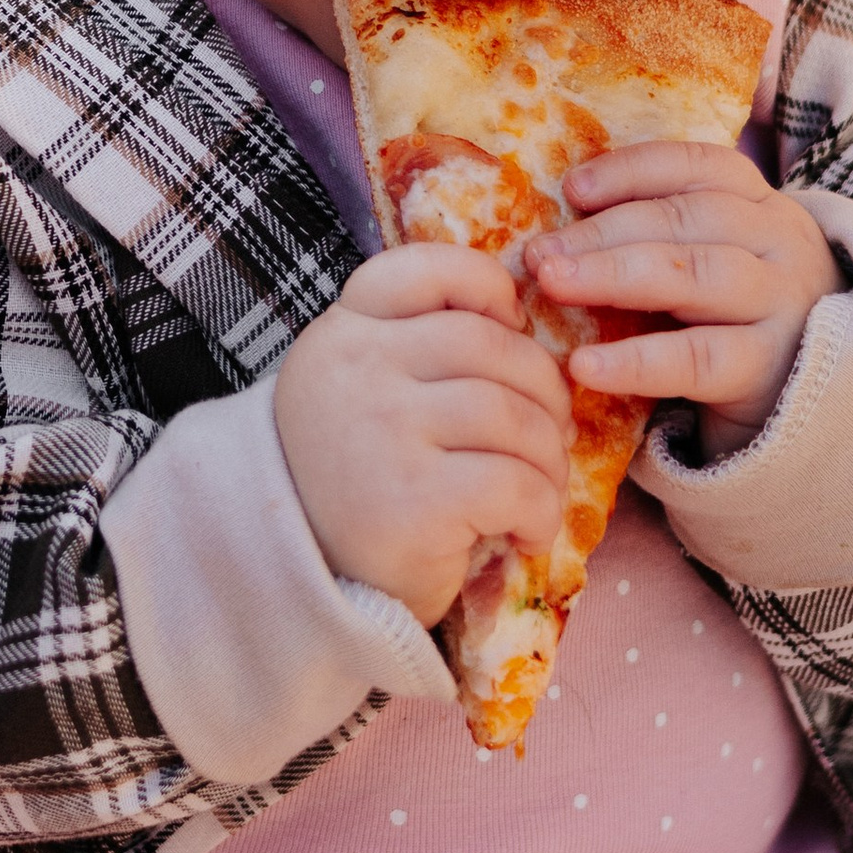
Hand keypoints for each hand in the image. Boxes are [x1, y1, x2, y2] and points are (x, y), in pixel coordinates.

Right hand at [273, 242, 572, 626]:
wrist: (303, 582)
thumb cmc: (354, 482)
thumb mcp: (364, 391)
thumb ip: (416, 346)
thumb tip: (520, 322)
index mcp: (344, 331)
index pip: (425, 269)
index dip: (486, 285)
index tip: (510, 326)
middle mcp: (356, 367)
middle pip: (490, 345)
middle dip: (544, 390)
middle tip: (550, 434)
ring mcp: (382, 430)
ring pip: (512, 414)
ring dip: (548, 457)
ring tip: (540, 488)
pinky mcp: (413, 499)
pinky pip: (514, 483)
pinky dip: (541, 510)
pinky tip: (527, 531)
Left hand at [525, 141, 838, 454]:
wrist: (813, 400)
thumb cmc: (736, 322)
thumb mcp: (713, 262)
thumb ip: (658, 238)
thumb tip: (554, 228)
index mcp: (760, 204)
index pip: (698, 166)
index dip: (632, 170)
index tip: (571, 188)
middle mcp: (780, 242)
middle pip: (686, 218)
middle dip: (603, 230)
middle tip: (539, 252)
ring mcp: (782, 302)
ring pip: (694, 274)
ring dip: (613, 275)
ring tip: (553, 284)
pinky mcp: (771, 367)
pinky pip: (698, 358)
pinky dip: (636, 360)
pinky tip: (585, 366)